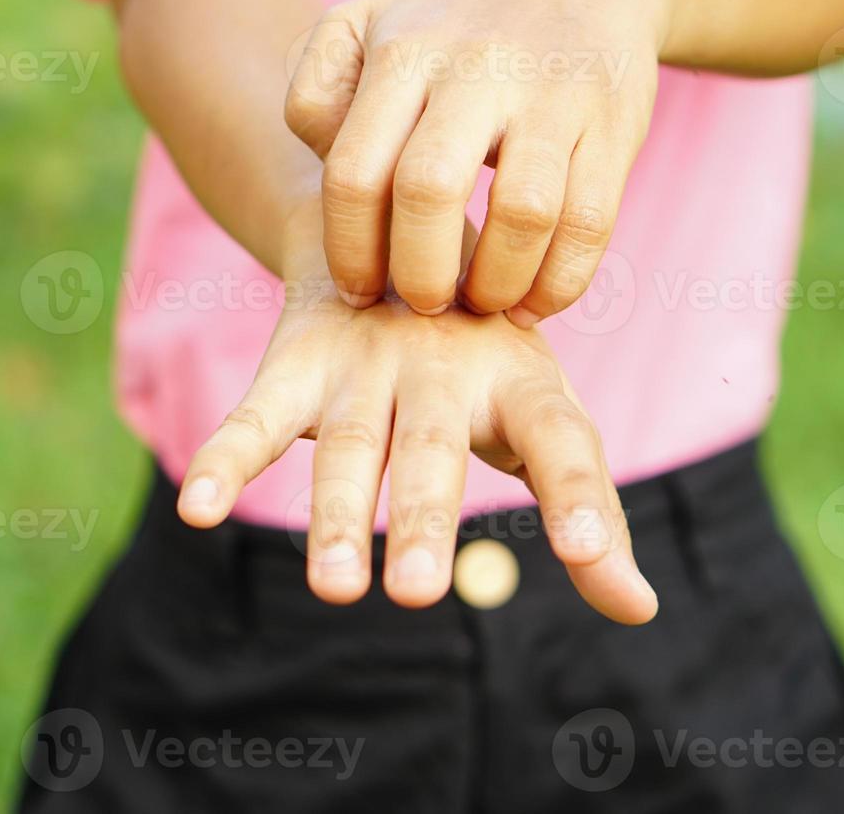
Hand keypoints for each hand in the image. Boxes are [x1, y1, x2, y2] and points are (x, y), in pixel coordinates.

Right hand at [175, 253, 657, 624]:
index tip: (596, 558)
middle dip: (425, 516)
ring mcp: (367, 363)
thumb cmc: (491, 362)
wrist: (398, 230)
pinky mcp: (298, 363)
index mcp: (522, 381)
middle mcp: (446, 368)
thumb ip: (589, 515)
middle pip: (433, 449)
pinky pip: (257, 417)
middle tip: (418, 591)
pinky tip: (201, 509)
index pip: (562, 442)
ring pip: (349, 444)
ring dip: (338, 513)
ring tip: (337, 588)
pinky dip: (227, 461)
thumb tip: (642, 612)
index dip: (580, 499)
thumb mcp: (544, 420)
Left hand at [284, 0, 666, 326]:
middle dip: (420, 274)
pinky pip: (590, 222)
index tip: (361, 292)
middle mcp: (477, 66)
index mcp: (404, 52)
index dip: (351, 251)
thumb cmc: (453, 32)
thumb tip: (321, 168)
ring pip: (523, 212)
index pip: (354, 170)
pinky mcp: (614, 123)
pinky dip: (559, 283)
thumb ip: (317, 94)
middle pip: (430, 190)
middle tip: (424, 304)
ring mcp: (553, 94)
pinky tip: (531, 302)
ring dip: (496, 284)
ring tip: (481, 304)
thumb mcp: (367, 29)